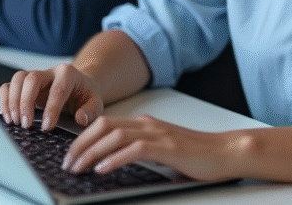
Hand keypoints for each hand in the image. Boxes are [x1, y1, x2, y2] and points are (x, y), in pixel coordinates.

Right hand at [0, 63, 105, 132]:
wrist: (80, 87)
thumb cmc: (86, 96)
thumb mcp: (96, 104)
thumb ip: (91, 111)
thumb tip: (79, 119)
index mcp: (69, 74)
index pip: (58, 89)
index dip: (51, 109)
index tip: (47, 127)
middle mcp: (50, 72)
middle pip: (32, 79)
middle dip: (26, 103)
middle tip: (27, 125)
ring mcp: (35, 76)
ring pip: (18, 79)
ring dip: (13, 101)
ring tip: (16, 122)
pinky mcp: (24, 84)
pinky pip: (8, 85)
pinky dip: (5, 100)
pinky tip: (8, 117)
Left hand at [61, 114, 240, 181]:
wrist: (225, 152)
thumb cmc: (196, 155)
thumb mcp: (162, 150)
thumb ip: (140, 150)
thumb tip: (110, 162)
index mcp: (145, 124)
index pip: (105, 123)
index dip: (82, 137)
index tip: (69, 154)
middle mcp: (148, 124)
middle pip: (104, 126)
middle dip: (80, 144)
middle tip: (67, 163)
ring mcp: (158, 134)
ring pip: (115, 135)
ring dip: (92, 152)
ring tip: (78, 168)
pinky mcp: (167, 147)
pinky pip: (134, 149)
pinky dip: (115, 158)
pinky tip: (103, 168)